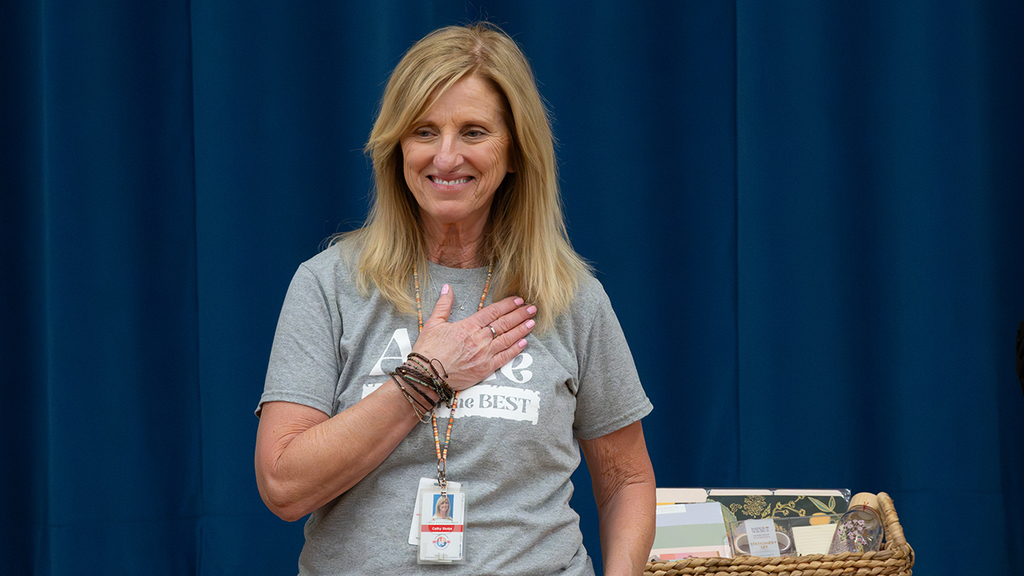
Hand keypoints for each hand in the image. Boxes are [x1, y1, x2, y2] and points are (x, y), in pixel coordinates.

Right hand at [412, 284, 536, 390]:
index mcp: (467, 326)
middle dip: (520, 314)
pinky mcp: (485, 369)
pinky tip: (524, 342)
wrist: (426, 376)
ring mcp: (484, 354)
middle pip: (504, 323)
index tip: (518, 299)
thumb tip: (447, 288)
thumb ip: (443, 305)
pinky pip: (504, 358)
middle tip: (533, 307)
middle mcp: (479, 339)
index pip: (493, 312)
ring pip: (508, 339)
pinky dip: (515, 349)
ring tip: (532, 321)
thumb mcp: (433, 323)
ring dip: (521, 329)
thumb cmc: (428, 350)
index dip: (508, 305)